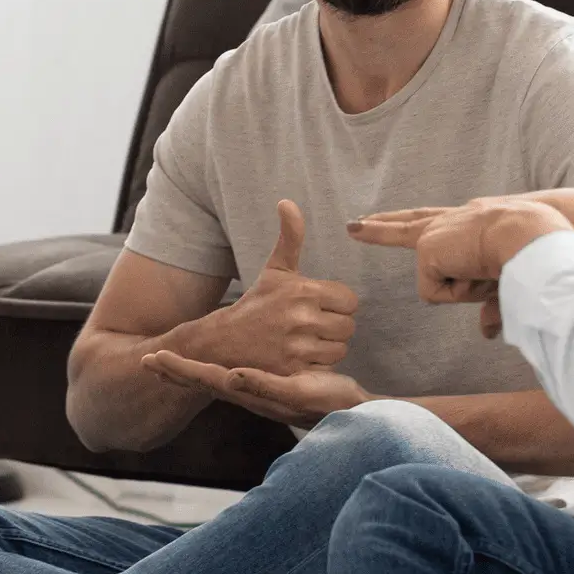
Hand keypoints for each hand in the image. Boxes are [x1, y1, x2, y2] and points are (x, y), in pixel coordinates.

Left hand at [142, 347, 369, 426]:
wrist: (353, 416)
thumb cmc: (327, 404)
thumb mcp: (295, 393)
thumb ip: (262, 386)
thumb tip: (229, 376)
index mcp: (248, 392)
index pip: (203, 379)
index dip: (178, 369)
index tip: (151, 359)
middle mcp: (247, 394)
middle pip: (202, 380)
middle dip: (175, 371)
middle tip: (146, 360)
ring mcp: (256, 392)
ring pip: (214, 379)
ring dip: (191, 370)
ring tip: (168, 363)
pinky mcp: (268, 387)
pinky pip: (233, 375)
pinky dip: (216, 370)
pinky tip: (215, 368)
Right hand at [168, 199, 358, 375]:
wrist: (224, 341)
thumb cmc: (257, 302)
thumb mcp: (275, 269)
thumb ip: (290, 237)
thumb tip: (287, 202)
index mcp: (304, 290)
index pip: (350, 301)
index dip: (339, 304)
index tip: (322, 306)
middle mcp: (302, 318)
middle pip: (348, 327)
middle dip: (335, 327)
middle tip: (316, 325)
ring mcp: (298, 347)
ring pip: (340, 349)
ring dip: (329, 347)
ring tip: (309, 341)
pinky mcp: (293, 371)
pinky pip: (326, 369)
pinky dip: (318, 366)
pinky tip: (301, 357)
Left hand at [348, 194, 572, 307]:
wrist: (529, 236)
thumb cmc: (530, 254)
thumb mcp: (508, 283)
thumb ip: (492, 307)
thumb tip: (487, 332)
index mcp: (469, 223)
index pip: (432, 221)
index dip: (408, 222)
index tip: (384, 218)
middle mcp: (448, 222)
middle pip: (405, 226)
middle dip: (377, 229)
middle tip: (351, 226)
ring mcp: (434, 236)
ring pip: (438, 284)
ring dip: (464, 288)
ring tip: (487, 270)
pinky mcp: (426, 249)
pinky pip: (437, 293)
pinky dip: (458, 292)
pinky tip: (474, 272)